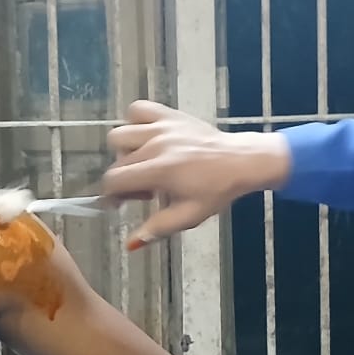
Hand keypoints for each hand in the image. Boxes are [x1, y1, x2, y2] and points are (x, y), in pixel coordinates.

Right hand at [103, 101, 290, 246]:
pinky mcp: (169, 115)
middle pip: (117, 162)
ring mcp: (161, 127)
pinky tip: (147, 137)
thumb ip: (157, 229)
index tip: (122, 203)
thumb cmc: (216, 191)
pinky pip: (138, 109)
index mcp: (159, 170)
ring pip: (120, 134)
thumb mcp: (188, 216)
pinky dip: (135, 122)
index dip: (112, 195)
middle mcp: (155, 145)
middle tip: (146, 189)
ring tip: (145, 163)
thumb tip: (130, 245)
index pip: (114, 180)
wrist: (241, 162)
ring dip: (126, 151)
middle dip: (124, 179)